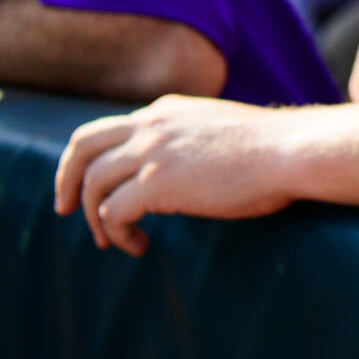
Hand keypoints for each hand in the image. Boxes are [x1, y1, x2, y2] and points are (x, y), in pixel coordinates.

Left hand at [54, 95, 307, 255]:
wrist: (293, 151)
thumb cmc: (276, 149)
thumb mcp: (224, 132)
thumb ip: (195, 142)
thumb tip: (192, 172)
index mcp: (167, 111)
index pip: (111, 129)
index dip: (94, 160)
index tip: (96, 186)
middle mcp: (151, 125)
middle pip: (82, 147)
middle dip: (66, 180)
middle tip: (64, 209)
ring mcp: (151, 153)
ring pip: (92, 185)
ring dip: (94, 218)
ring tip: (109, 242)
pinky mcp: (156, 184)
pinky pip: (113, 213)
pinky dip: (117, 234)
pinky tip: (139, 247)